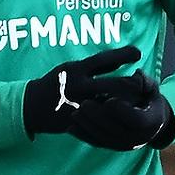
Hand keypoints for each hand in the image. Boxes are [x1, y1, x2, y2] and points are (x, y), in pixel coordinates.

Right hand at [21, 45, 140, 139]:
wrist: (31, 106)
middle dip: (134, 85)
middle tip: (144, 85)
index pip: (105, 58)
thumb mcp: (71, 67)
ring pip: (112, 105)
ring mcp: (78, 105)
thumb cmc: (56, 83)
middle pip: (116, 85)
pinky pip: (102, 121)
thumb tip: (120, 59)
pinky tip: (124, 116)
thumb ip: (95, 66)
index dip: (125, 54)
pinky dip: (115, 118)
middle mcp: (78, 86)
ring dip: (128, 103)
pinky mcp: (78, 121)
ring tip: (137, 101)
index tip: (138, 53)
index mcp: (76, 69)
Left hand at [64, 67, 174, 151]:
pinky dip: (83, 136)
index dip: (122, 111)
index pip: (136, 120)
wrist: (151, 123)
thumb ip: (146, 81)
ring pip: (103, 139)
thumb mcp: (152, 90)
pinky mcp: (112, 147)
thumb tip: (137, 74)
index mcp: (151, 122)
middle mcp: (138, 138)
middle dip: (99, 117)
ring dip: (88, 127)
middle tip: (85, 104)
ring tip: (75, 113)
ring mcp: (124, 145)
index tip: (110, 100)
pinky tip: (70, 127)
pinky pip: (96, 143)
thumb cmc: (149, 100)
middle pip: (115, 130)